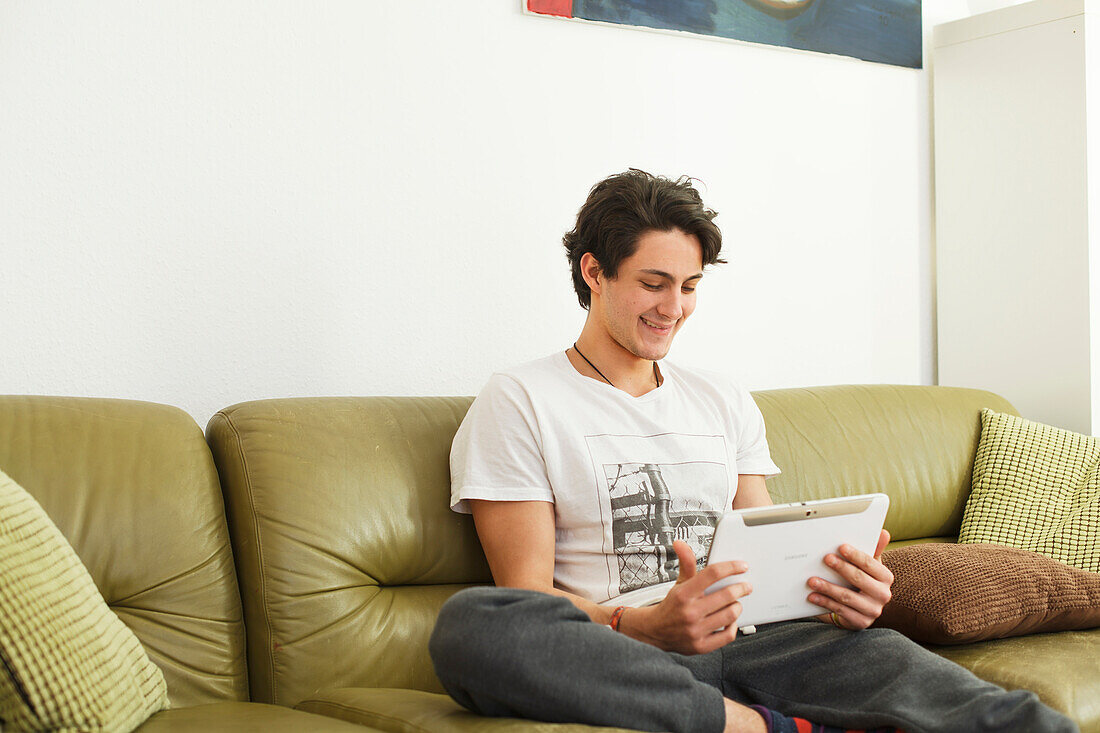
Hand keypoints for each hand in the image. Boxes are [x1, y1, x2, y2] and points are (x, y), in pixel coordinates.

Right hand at [621, 540, 751, 653]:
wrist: (655, 632)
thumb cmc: (672, 606)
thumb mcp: (679, 583)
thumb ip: (686, 563)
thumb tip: (680, 543)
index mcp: (683, 593)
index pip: (712, 574)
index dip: (731, 567)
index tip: (742, 566)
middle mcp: (689, 612)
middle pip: (725, 595)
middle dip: (740, 588)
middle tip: (746, 586)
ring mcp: (695, 630)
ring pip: (729, 615)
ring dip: (737, 606)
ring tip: (736, 602)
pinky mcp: (701, 646)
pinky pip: (727, 635)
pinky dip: (733, 626)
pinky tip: (730, 620)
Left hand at [807, 529, 893, 629]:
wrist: (859, 610)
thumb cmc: (862, 581)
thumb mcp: (868, 565)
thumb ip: (873, 549)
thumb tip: (883, 532)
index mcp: (885, 577)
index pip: (870, 564)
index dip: (855, 555)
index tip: (841, 547)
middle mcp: (883, 595)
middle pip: (859, 579)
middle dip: (841, 568)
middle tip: (825, 558)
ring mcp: (872, 610)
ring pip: (847, 596)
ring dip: (827, 587)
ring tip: (812, 580)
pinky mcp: (860, 622)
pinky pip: (840, 610)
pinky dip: (824, 602)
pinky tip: (812, 596)